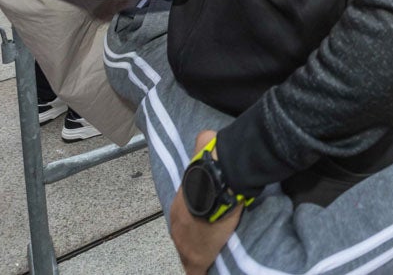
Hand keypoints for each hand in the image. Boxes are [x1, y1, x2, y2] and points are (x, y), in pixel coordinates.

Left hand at [169, 130, 242, 274]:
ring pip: (188, 251)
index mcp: (179, 204)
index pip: (184, 215)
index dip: (194, 218)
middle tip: (206, 238)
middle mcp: (177, 224)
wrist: (215, 191)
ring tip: (207, 252)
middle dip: (193, 236)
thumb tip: (208, 131)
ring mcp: (183, 243)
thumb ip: (204, 142)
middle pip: (183, 235)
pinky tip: (201, 273)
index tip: (202, 220)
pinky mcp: (195, 259)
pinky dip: (199, 272)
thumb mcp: (205, 151)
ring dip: (197, 251)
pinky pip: (196, 271)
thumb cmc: (210, 174)